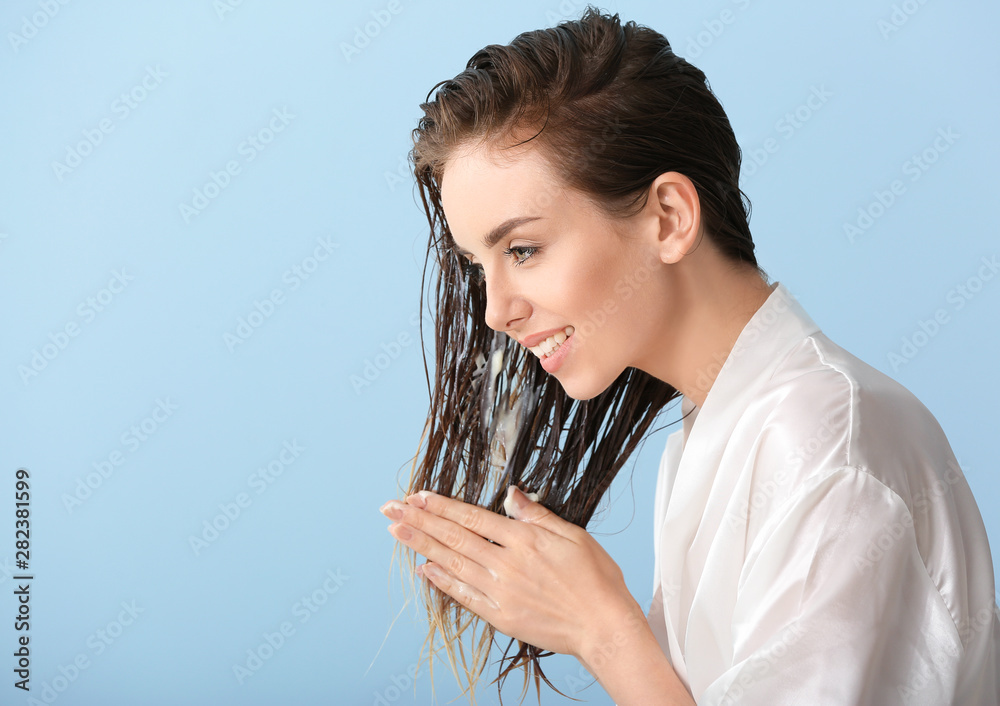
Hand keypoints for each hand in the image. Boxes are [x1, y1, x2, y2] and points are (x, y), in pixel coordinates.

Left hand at [379, 486, 642, 660]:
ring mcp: (500, 591)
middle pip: (454, 537)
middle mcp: (506, 563)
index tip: (417, 496)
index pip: (472, 517)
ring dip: (421, 546)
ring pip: (452, 563)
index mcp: (524, 539)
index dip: (442, 506)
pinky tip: (424, 569)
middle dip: (418, 521)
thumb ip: (537, 515)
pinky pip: (464, 595)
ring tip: (396, 532)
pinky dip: (442, 581)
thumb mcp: (573, 535)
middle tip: (389, 508)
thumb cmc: (596, 579)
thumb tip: (511, 494)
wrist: (604, 627)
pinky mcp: (500, 616)